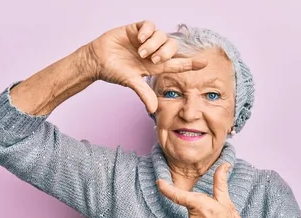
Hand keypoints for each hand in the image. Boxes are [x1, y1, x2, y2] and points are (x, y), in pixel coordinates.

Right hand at [86, 20, 207, 112]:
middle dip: (166, 53)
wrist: (97, 60)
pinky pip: (150, 25)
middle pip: (172, 47)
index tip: (204, 63)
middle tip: (153, 60)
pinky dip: (148, 31)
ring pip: (162, 35)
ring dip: (154, 44)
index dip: (190, 63)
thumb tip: (153, 109)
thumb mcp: (131, 82)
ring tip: (141, 52)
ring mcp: (145, 40)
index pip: (177, 64)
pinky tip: (140, 37)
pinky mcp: (136, 29)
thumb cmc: (114, 72)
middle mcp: (153, 52)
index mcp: (155, 66)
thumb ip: (143, 93)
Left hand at [156, 163, 250, 217]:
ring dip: (200, 213)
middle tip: (215, 210)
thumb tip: (223, 165)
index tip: (159, 182)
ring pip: (191, 213)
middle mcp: (192, 217)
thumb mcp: (226, 200)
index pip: (177, 195)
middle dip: (199, 203)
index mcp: (199, 205)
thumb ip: (220, 181)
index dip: (165, 188)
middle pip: (189, 203)